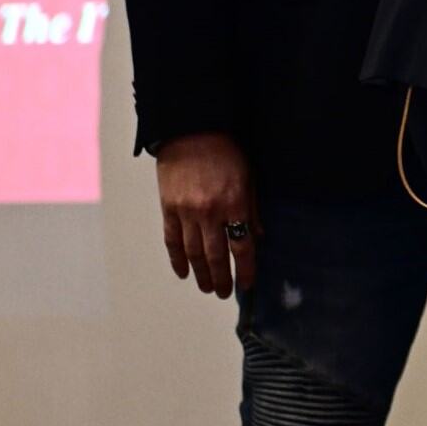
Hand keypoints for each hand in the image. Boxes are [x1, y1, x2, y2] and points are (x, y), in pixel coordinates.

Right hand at [155, 132, 258, 298]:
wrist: (191, 132)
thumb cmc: (225, 151)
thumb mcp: (249, 177)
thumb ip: (252, 209)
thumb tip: (258, 238)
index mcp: (234, 202)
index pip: (242, 245)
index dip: (245, 269)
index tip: (248, 284)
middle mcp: (210, 211)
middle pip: (216, 255)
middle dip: (222, 278)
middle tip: (224, 293)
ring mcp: (186, 212)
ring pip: (193, 253)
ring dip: (201, 274)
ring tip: (207, 287)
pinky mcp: (168, 209)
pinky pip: (172, 241)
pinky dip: (177, 260)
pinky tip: (183, 273)